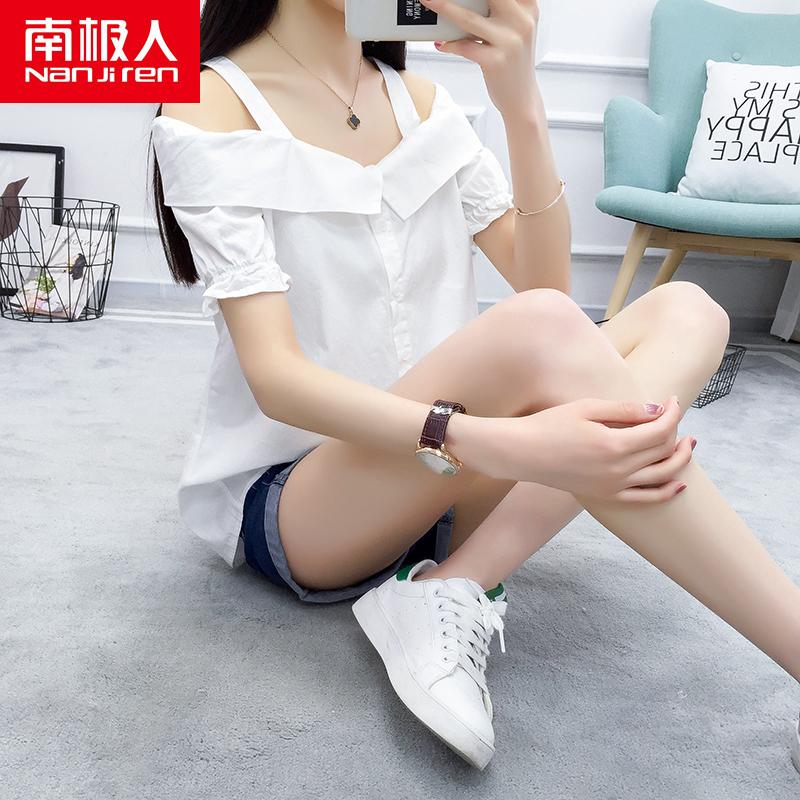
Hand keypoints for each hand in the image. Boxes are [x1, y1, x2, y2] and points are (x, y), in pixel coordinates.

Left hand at [418, 0, 539, 115]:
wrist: (522, 98)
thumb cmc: (511, 60)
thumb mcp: (512, 28)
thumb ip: (497, 10)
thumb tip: (460, 1)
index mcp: (528, 5)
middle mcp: (522, 19)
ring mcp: (510, 41)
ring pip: (468, 18)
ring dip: (442, 7)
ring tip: (425, 0)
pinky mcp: (496, 61)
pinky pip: (464, 46)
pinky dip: (449, 44)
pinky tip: (440, 42)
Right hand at [464, 395, 693, 502]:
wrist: (521, 453)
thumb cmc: (549, 425)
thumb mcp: (587, 408)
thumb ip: (625, 410)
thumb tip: (658, 410)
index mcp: (614, 445)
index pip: (659, 429)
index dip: (672, 412)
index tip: (671, 399)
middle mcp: (618, 470)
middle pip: (663, 450)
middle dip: (676, 431)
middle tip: (675, 416)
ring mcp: (613, 486)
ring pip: (661, 475)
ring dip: (679, 460)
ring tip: (688, 445)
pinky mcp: (605, 496)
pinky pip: (645, 499)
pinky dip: (666, 492)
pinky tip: (679, 483)